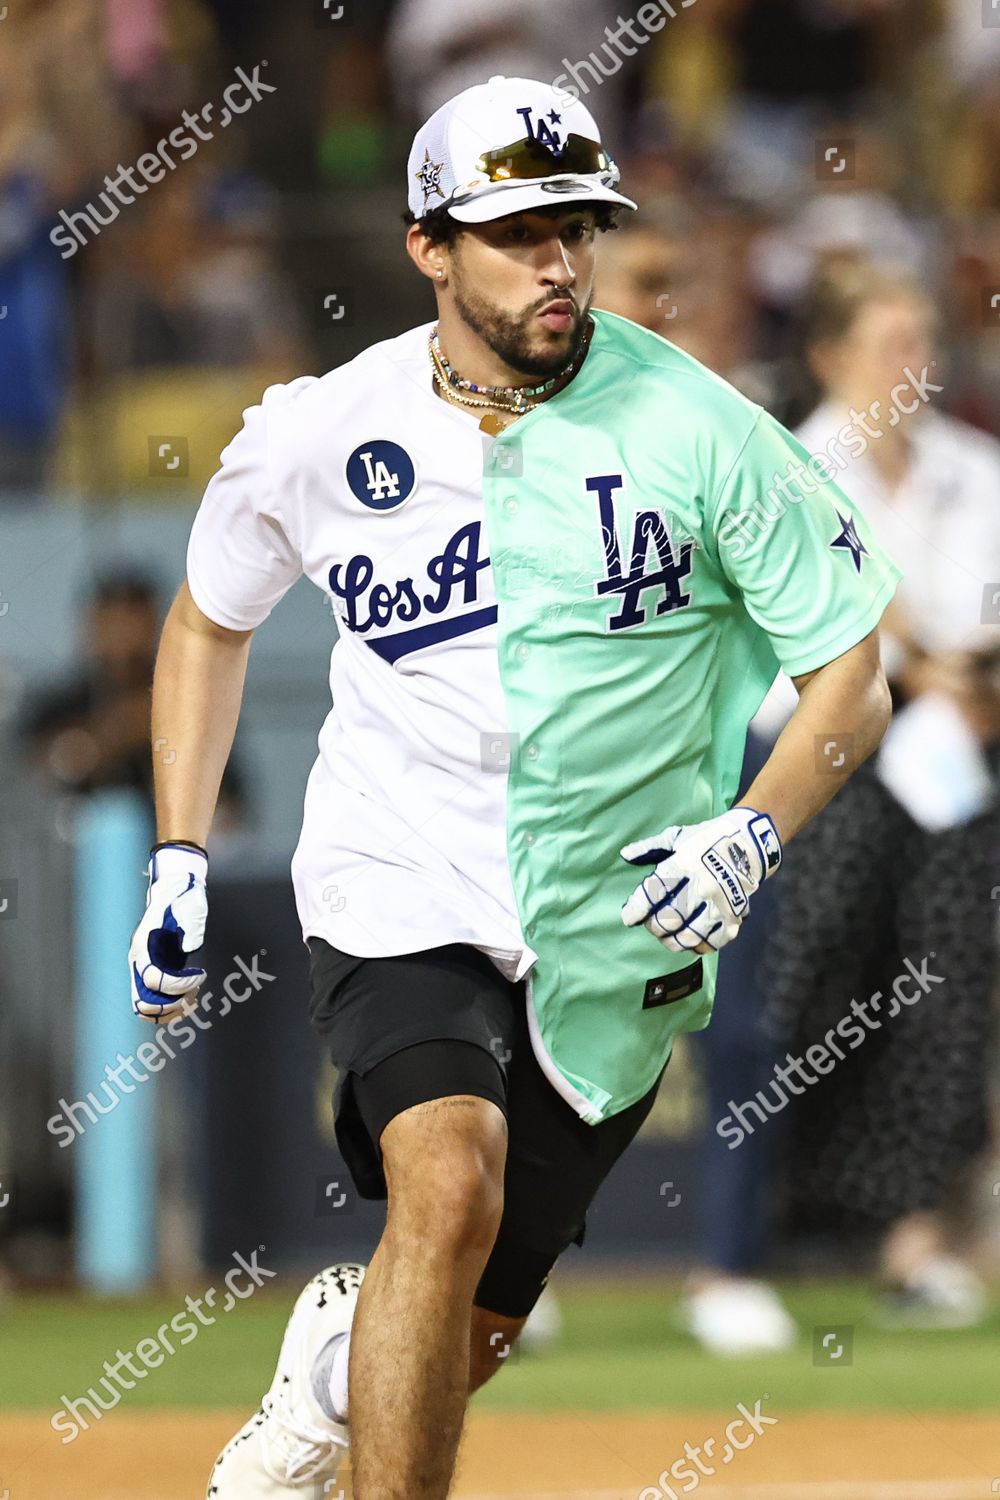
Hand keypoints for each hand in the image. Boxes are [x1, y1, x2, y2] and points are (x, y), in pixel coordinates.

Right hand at [128, 844, 207, 1021]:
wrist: (174, 891)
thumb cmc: (183, 899)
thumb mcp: (190, 907)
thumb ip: (189, 926)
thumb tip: (189, 947)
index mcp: (144, 945)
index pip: (153, 979)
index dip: (180, 983)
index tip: (201, 974)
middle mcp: (138, 961)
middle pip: (144, 1001)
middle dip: (172, 1002)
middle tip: (195, 989)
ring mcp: (142, 969)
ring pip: (145, 1007)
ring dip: (171, 1009)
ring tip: (193, 994)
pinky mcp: (150, 974)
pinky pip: (152, 1003)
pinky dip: (169, 1008)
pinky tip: (189, 997)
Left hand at [620, 808, 780, 953]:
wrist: (750, 843)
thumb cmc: (707, 840)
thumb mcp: (677, 837)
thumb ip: (649, 848)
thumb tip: (624, 855)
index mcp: (685, 863)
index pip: (655, 891)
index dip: (637, 908)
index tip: (629, 918)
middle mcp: (703, 886)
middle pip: (670, 919)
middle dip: (654, 926)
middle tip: (651, 924)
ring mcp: (721, 903)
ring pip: (689, 936)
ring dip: (672, 940)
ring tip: (667, 935)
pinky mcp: (735, 916)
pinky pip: (713, 942)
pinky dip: (698, 946)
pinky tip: (690, 939)